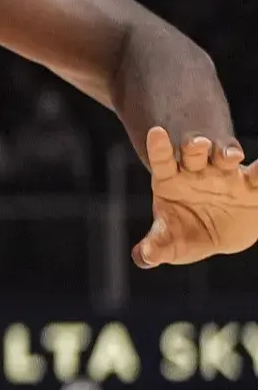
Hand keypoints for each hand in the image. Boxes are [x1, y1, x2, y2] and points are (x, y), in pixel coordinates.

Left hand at [136, 127, 257, 266]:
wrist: (221, 237)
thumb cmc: (187, 234)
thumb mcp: (172, 244)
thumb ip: (157, 246)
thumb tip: (143, 256)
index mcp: (171, 180)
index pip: (162, 160)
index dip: (158, 147)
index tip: (156, 133)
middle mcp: (198, 171)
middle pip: (194, 153)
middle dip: (195, 147)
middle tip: (198, 144)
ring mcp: (226, 175)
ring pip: (226, 157)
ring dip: (228, 153)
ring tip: (231, 156)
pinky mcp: (252, 186)